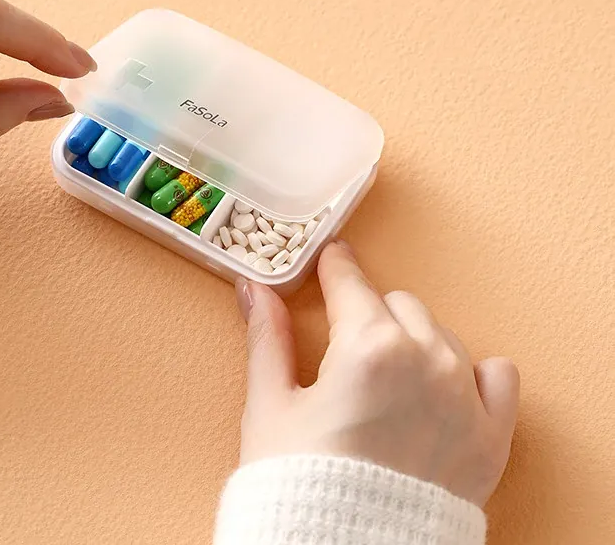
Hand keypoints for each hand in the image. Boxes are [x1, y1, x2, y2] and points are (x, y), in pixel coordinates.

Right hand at [236, 241, 518, 507]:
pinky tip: (446, 391)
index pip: (350, 281)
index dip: (334, 268)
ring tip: (388, 383)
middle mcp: (424, 359)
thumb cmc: (301, 488)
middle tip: (348, 348)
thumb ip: (268, 338)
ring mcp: (464, 396)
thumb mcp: (271, 408)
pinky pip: (498, 375)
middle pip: (397, 304)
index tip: (331, 261)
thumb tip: (252, 288)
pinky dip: (474, 375)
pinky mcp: (491, 436)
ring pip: (441, 335)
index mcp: (367, 345)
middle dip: (371, 315)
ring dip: (416, 343)